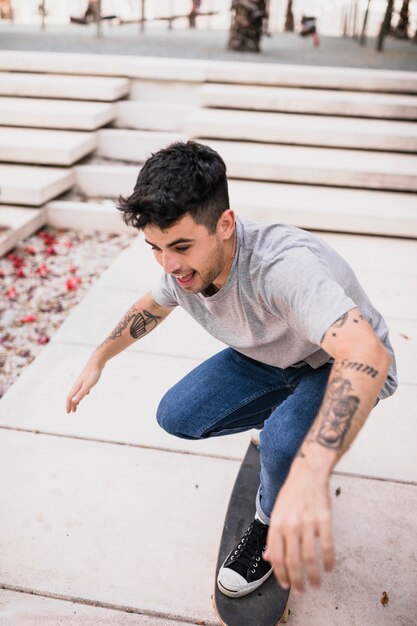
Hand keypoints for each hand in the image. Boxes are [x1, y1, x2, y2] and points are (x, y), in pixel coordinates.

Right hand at [66, 358, 103, 413]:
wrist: (97, 362)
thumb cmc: (93, 373)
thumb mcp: (88, 385)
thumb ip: (81, 393)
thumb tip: (74, 401)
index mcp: (76, 386)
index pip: (70, 397)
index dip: (68, 405)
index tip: (68, 413)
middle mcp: (77, 384)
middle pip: (72, 395)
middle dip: (72, 404)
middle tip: (73, 412)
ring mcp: (82, 381)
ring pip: (78, 391)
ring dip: (77, 399)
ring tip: (78, 404)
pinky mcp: (87, 378)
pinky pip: (83, 387)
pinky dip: (83, 393)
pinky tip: (87, 393)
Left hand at [263, 465, 334, 593]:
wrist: (307, 474)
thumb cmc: (292, 494)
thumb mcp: (277, 513)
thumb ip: (273, 536)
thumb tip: (269, 558)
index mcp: (277, 524)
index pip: (276, 556)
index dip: (280, 574)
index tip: (285, 584)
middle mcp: (291, 524)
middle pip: (292, 561)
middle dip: (297, 580)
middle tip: (301, 591)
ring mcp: (308, 522)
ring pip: (310, 557)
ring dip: (313, 575)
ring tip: (316, 584)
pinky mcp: (324, 520)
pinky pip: (327, 546)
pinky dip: (328, 561)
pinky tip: (328, 568)